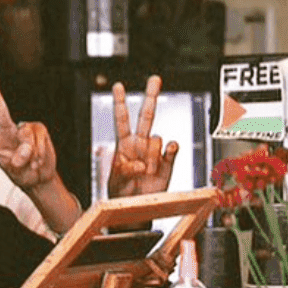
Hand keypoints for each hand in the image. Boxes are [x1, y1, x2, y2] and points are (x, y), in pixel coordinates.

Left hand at [0, 73, 58, 192]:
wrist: (40, 178)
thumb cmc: (23, 174)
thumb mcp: (15, 171)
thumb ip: (18, 160)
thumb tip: (25, 150)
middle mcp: (7, 131)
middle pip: (0, 110)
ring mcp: (23, 129)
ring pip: (25, 135)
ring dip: (29, 153)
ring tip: (31, 165)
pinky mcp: (38, 129)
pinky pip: (38, 138)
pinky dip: (40, 152)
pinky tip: (39, 161)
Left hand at [107, 75, 177, 197]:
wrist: (137, 209)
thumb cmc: (121, 194)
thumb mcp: (115, 182)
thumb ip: (124, 170)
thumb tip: (140, 163)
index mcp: (124, 145)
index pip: (122, 120)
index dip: (120, 103)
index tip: (118, 86)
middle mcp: (140, 144)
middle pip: (147, 116)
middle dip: (151, 96)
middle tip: (155, 78)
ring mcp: (155, 153)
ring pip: (157, 139)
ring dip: (151, 155)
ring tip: (145, 173)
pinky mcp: (167, 162)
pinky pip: (172, 148)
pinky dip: (171, 149)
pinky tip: (166, 154)